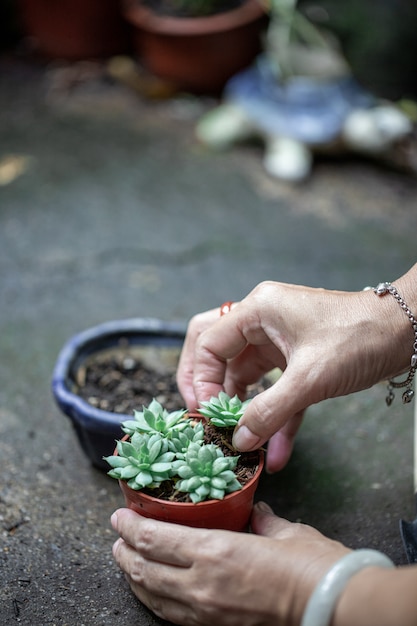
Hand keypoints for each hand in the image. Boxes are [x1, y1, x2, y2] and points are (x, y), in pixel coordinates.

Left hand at [111, 503, 348, 625]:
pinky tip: (151, 592)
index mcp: (215, 550)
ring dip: (132, 576)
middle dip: (124, 550)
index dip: (130, 526)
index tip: (120, 515)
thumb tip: (253, 513)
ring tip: (125, 561)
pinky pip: (171, 615)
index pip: (155, 539)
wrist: (333, 609)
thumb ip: (260, 520)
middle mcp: (202, 583)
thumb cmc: (311, 566)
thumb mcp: (283, 531)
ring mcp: (206, 612)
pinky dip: (153, 600)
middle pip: (144, 568)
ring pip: (152, 595)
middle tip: (118, 536)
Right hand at [177, 280, 408, 471]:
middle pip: (216, 351)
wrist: (405, 333)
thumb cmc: (358, 338)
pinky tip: (276, 452)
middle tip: (202, 414)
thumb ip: (269, 411)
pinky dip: (274, 418)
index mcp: (258, 310)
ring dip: (242, 409)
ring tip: (238, 442)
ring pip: (245, 375)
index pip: (209, 342)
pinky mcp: (296, 360)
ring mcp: (279, 340)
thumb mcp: (309, 378)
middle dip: (207, 385)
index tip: (205, 412)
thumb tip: (238, 441)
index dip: (201, 379)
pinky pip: (275, 390)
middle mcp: (262, 321)